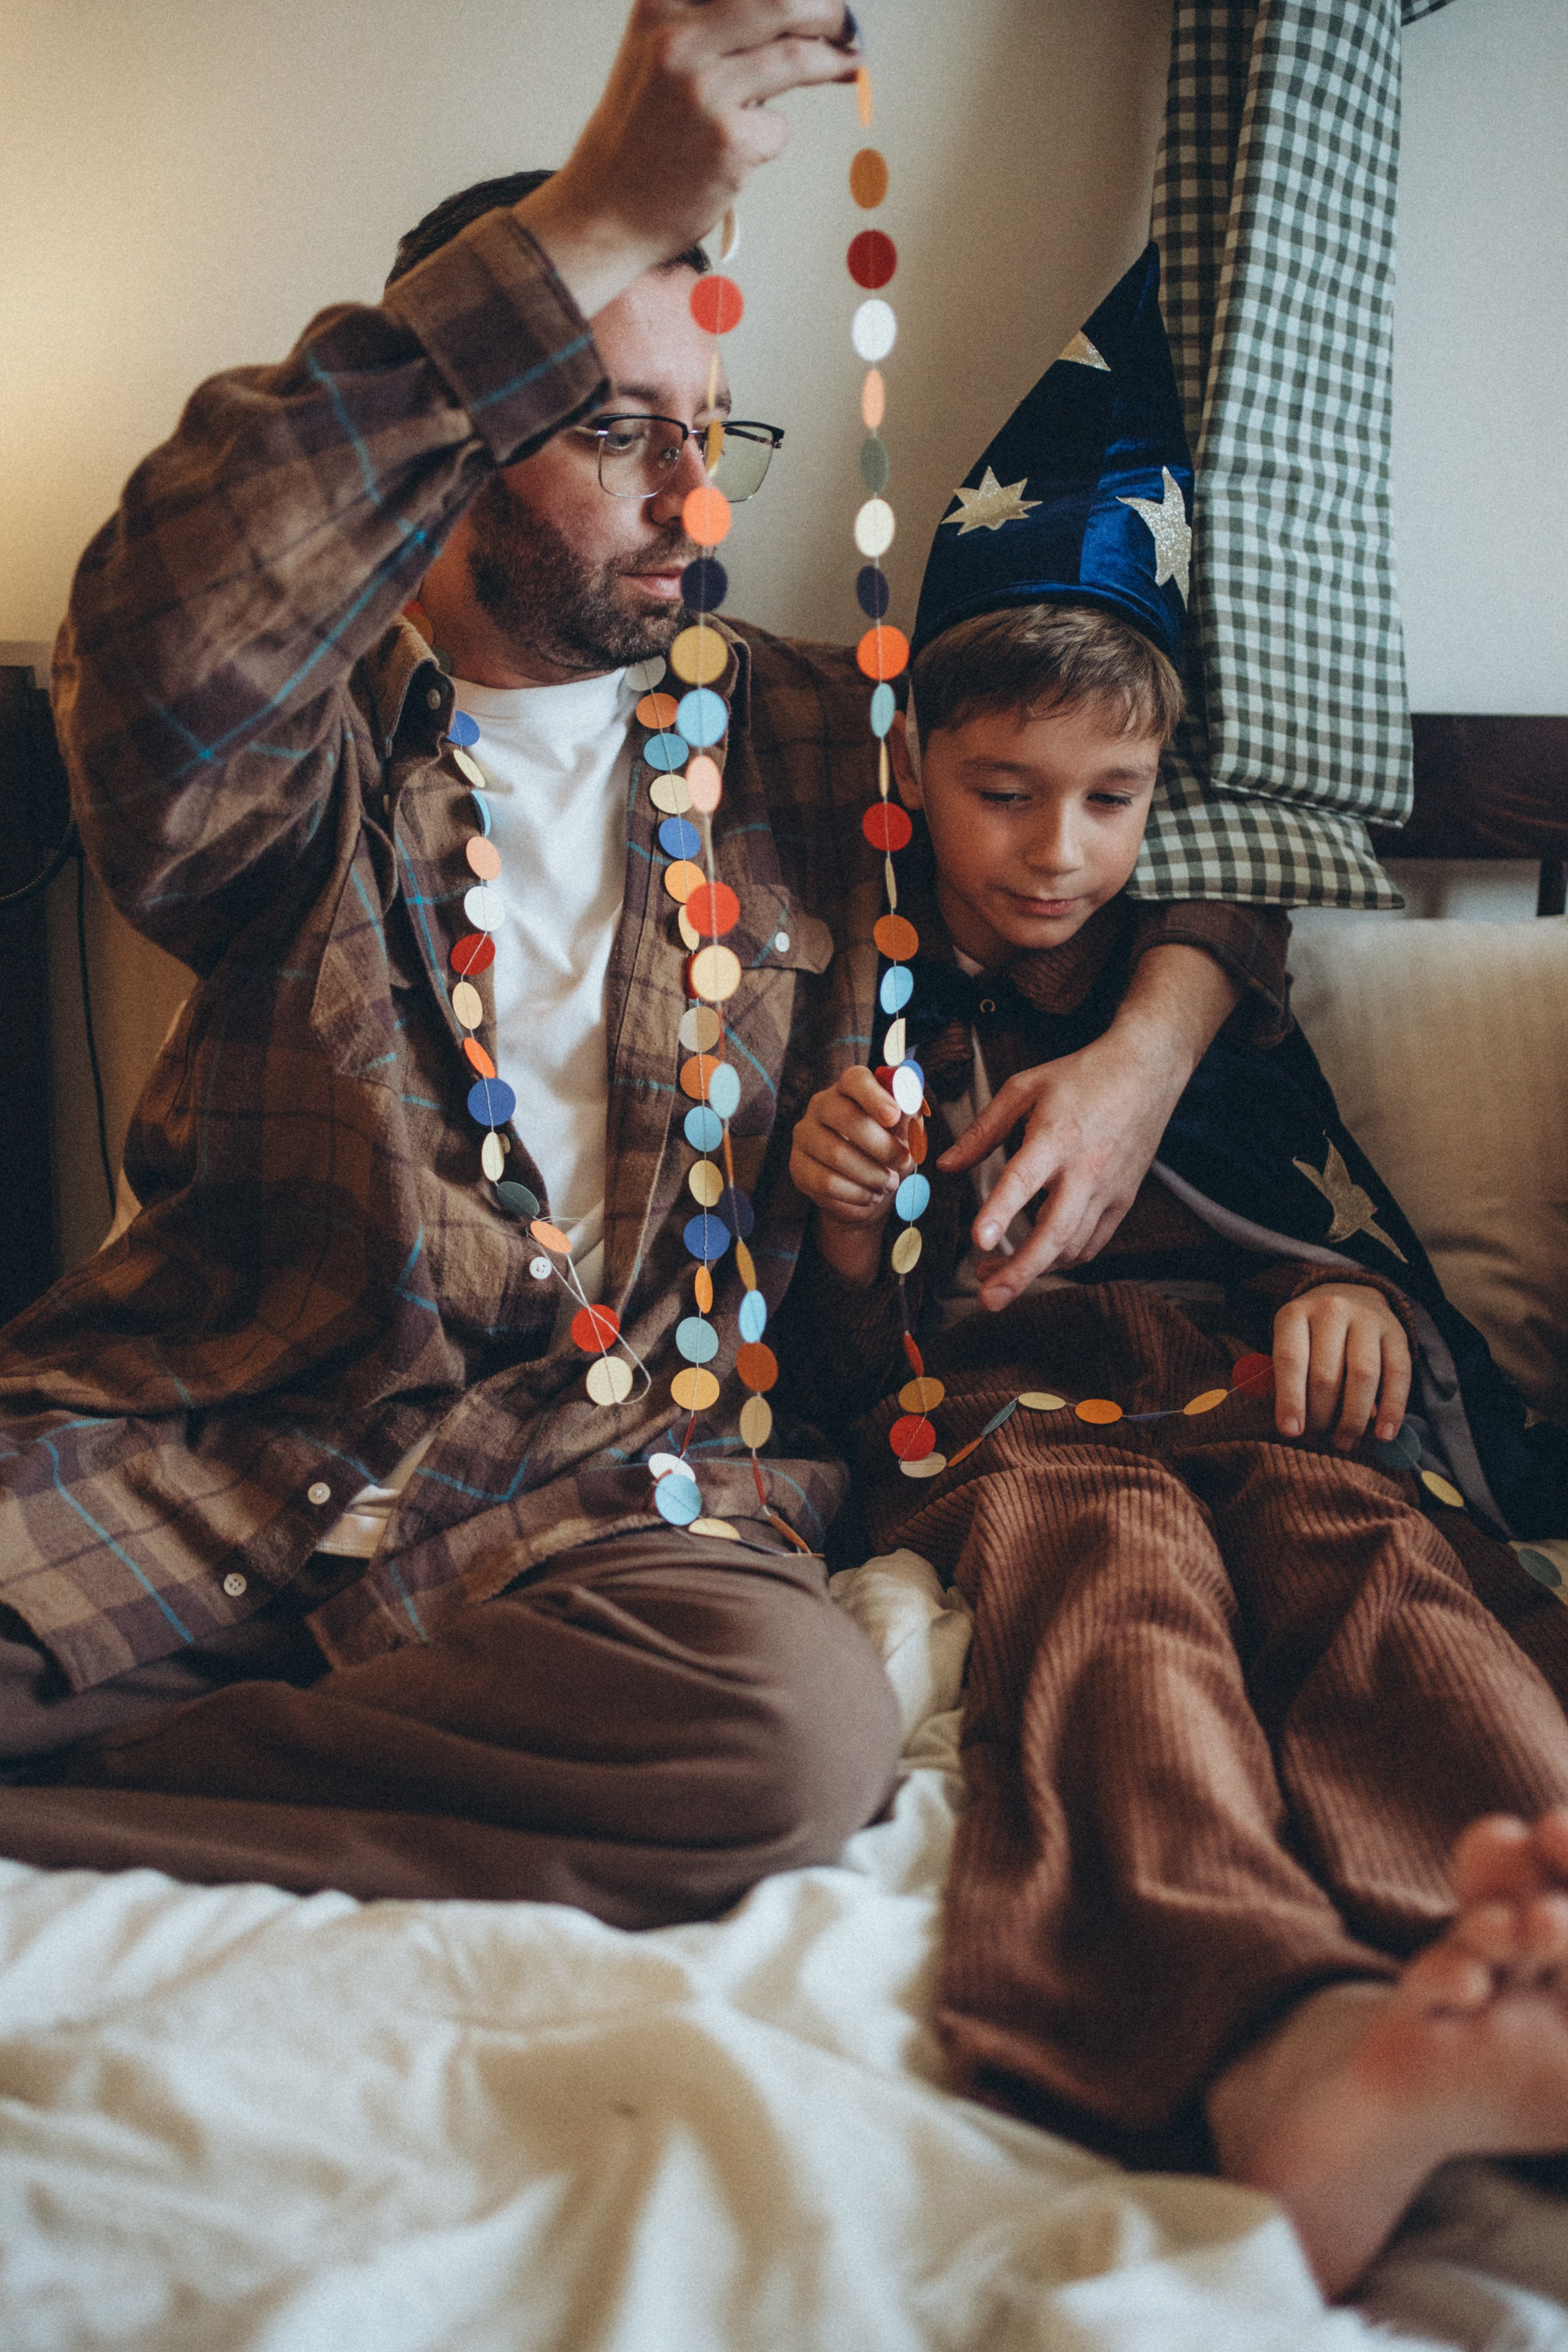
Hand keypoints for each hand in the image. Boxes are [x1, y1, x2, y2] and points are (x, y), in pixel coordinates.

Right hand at [521, 0, 860, 314]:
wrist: (604, 212)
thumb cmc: (638, 133)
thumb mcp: (656, 51)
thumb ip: (710, 22)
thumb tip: (792, 11)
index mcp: (660, 4)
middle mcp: (679, 39)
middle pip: (781, 2)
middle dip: (828, 10)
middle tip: (848, 23)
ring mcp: (704, 91)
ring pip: (795, 59)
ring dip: (831, 62)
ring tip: (850, 63)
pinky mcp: (728, 142)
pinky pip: (779, 129)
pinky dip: (770, 138)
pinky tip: (739, 153)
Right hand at [791, 1066, 912, 1284]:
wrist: (866, 1187)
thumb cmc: (887, 1148)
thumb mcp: (905, 1130)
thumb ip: (910, 1113)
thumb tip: (912, 1099)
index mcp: (849, 1088)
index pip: (855, 1080)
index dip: (875, 1096)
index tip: (893, 1116)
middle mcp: (821, 1105)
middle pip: (846, 1117)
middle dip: (882, 1145)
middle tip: (904, 1162)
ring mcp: (805, 1135)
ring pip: (836, 1154)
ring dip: (872, 1174)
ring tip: (889, 1183)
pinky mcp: (798, 1166)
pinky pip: (826, 1181)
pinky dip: (856, 1193)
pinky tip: (871, 1195)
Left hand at [935, 940, 1240, 1311]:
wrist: (1146, 1071)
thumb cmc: (1080, 1077)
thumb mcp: (1024, 1089)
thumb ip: (982, 1131)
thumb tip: (947, 1166)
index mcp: (1056, 1137)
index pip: (1024, 1180)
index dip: (1000, 1212)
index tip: (979, 1241)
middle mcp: (1085, 1169)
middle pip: (1054, 1232)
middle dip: (1020, 1271)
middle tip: (988, 1299)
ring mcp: (1109, 1189)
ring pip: (1072, 1246)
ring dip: (1035, 1268)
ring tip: (996, 1279)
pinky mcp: (1124, 1200)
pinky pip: (1093, 1243)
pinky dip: (1065, 1259)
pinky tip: (1039, 1259)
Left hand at [1272, 1283, 1411, 1450]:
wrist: (1350, 1294)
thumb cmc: (1311, 1333)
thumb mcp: (1291, 1343)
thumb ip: (1293, 1378)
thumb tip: (1301, 1428)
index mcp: (1295, 1314)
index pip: (1291, 1359)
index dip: (1291, 1399)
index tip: (1291, 1432)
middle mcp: (1332, 1311)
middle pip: (1327, 1373)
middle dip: (1321, 1415)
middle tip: (1318, 1438)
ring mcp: (1367, 1319)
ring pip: (1363, 1376)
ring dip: (1353, 1418)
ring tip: (1344, 1442)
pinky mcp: (1397, 1333)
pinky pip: (1398, 1375)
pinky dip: (1392, 1409)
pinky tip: (1383, 1435)